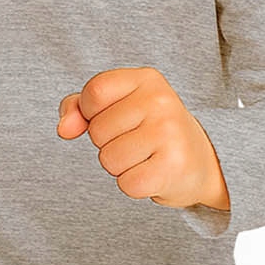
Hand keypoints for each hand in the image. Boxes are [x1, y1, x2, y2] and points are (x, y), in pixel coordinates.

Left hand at [56, 66, 229, 210]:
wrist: (200, 162)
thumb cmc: (148, 131)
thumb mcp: (116, 108)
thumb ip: (79, 108)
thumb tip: (64, 128)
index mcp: (146, 79)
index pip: (94, 92)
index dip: (91, 113)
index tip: (115, 118)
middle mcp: (161, 101)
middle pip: (97, 131)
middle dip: (108, 144)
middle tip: (138, 142)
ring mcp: (169, 133)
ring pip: (108, 159)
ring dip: (120, 167)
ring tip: (145, 157)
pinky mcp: (173, 166)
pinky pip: (127, 184)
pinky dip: (134, 185)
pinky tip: (153, 174)